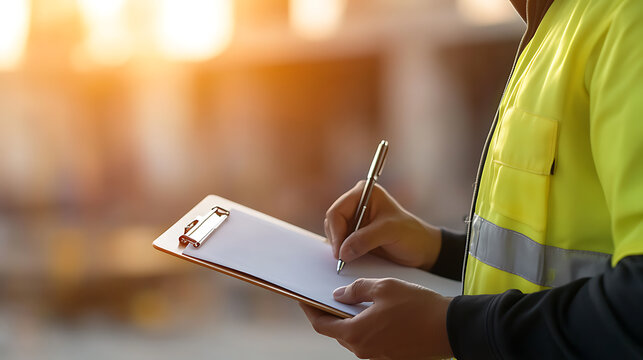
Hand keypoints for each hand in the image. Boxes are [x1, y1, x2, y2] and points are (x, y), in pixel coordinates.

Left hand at [300, 278, 452, 359]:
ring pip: (355, 336)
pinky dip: (366, 326)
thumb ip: (356, 290)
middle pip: (337, 331)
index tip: (304, 299)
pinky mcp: (391, 356)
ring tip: (353, 300)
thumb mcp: (383, 287)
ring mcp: (377, 356)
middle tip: (329, 295)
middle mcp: (363, 350)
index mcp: (356, 333)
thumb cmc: (418, 306)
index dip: (310, 310)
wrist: (450, 327)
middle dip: (331, 313)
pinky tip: (374, 311)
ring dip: (350, 320)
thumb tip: (338, 296)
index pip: (321, 325)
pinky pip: (370, 340)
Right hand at [325, 182, 441, 269]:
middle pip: (332, 222)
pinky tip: (350, 258)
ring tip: (349, 258)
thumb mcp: (389, 232)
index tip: (339, 251)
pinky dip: (342, 251)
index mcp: (364, 193)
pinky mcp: (355, 233)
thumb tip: (342, 251)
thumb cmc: (411, 235)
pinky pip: (340, 242)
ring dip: (339, 247)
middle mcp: (357, 203)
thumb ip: (365, 239)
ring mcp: (355, 219)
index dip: (336, 232)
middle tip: (343, 258)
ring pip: (334, 233)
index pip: (337, 211)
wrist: (422, 250)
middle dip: (337, 240)